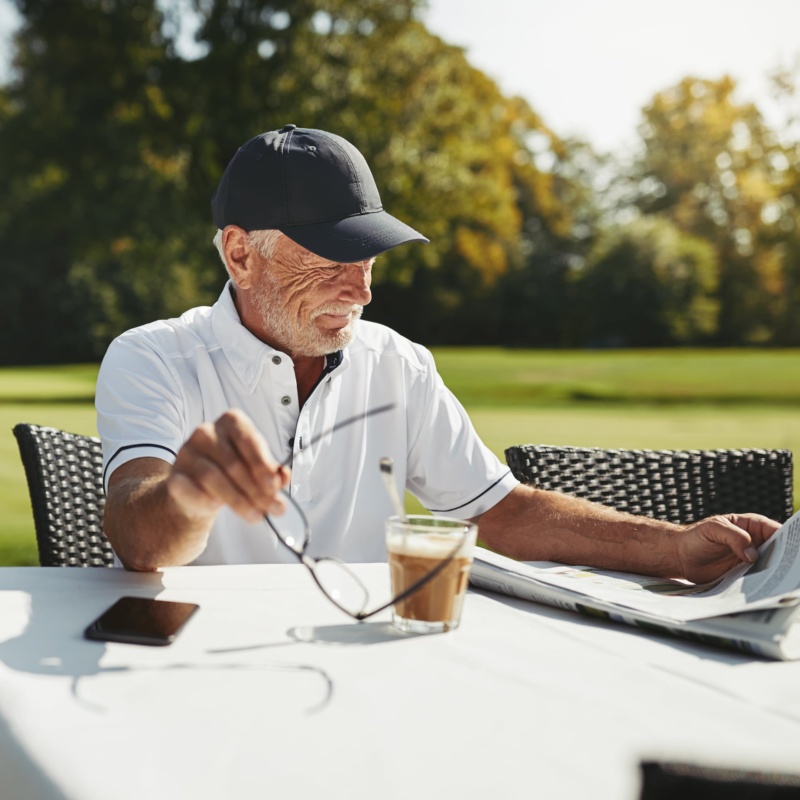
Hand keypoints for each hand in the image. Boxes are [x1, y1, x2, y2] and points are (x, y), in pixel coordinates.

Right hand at [166, 409, 289, 524]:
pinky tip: (217, 508)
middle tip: (272, 508)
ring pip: (214, 478)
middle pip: (234, 464)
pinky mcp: (174, 476)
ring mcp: (187, 453)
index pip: (249, 440)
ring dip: (239, 501)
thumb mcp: (257, 469)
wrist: (200, 490)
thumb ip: (272, 472)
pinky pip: (191, 490)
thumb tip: (284, 477)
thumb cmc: (233, 473)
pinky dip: (207, 502)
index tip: (274, 486)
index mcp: (231, 422)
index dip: (263, 465)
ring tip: (256, 516)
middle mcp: (206, 432)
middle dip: (256, 491)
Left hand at [674, 513, 780, 583]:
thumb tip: (753, 554)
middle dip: (786, 560)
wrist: (680, 556)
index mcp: (751, 525)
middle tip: (790, 572)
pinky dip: (763, 584)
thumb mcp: (713, 529)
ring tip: (782, 584)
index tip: (793, 551)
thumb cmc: (695, 537)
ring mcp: (750, 560)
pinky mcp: (744, 574)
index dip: (788, 539)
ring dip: (776, 574)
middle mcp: (755, 542)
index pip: (776, 530)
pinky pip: (758, 579)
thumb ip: (734, 537)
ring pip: (771, 567)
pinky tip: (766, 591)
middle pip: (778, 551)